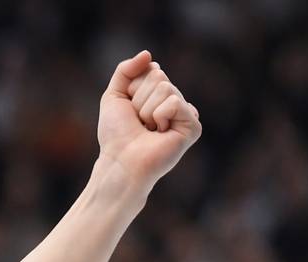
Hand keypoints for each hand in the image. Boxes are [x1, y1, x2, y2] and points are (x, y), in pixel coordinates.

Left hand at [97, 50, 201, 190]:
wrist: (120, 161)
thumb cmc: (116, 135)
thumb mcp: (114, 96)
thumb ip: (126, 70)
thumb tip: (148, 54)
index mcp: (160, 94)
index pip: (151, 69)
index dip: (132, 89)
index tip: (130, 111)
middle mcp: (175, 101)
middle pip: (159, 76)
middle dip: (140, 99)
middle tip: (139, 123)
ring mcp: (186, 113)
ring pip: (165, 88)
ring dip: (146, 110)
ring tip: (148, 130)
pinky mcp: (193, 126)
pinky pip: (174, 102)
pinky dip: (159, 116)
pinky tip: (160, 134)